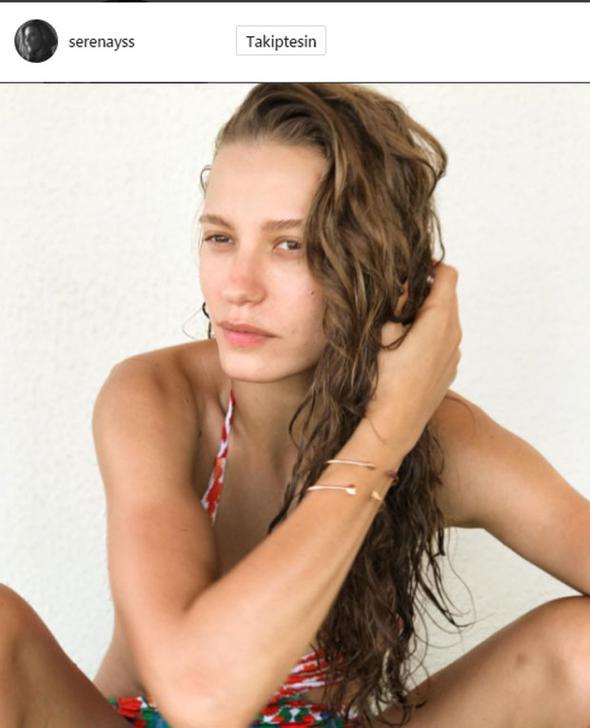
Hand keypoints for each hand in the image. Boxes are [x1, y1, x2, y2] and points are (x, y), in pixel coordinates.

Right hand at [364, 262, 461, 454]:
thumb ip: (397, 302)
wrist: (394, 425)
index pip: (447, 275)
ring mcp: (454, 354)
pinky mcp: (449, 370)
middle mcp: (454, 334)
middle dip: (426, 288)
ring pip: (447, 319)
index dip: (429, 266)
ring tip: (399, 322)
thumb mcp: (382, 332)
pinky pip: (445, 340)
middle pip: (448, 295)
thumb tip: (404, 283)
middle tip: (397, 294)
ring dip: (428, 312)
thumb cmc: (384, 379)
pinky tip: (406, 347)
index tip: (409, 270)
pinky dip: (431, 333)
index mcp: (440, 319)